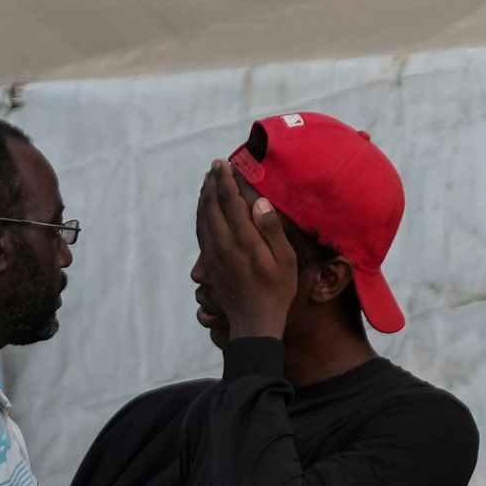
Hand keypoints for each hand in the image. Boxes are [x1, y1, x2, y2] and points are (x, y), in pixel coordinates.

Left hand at [194, 159, 303, 342]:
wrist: (253, 321)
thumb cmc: (277, 290)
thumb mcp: (285, 260)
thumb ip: (272, 230)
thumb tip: (260, 202)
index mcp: (243, 239)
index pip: (230, 201)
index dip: (226, 180)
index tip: (224, 164)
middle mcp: (223, 243)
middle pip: (211, 205)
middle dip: (211, 183)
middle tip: (214, 167)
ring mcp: (213, 253)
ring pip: (202, 217)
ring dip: (203, 197)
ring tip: (207, 182)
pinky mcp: (208, 263)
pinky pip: (200, 232)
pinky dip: (201, 215)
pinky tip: (204, 210)